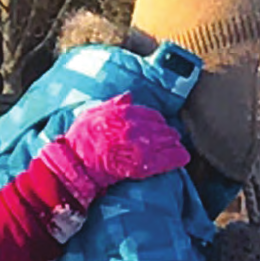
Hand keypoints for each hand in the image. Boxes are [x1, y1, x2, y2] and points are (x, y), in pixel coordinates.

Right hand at [37, 95, 189, 208]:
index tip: (160, 125)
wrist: (76, 165)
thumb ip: (112, 104)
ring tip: (177, 147)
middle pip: (162, 127)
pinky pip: (167, 159)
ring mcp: (140, 145)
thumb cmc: (80, 140)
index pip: (150, 114)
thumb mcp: (92, 114)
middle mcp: (135, 126)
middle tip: (171, 138)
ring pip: (168, 141)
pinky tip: (183, 158)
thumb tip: (129, 96)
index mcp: (123, 113)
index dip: (158, 121)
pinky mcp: (144, 164)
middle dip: (168, 133)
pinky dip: (177, 158)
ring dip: (174, 144)